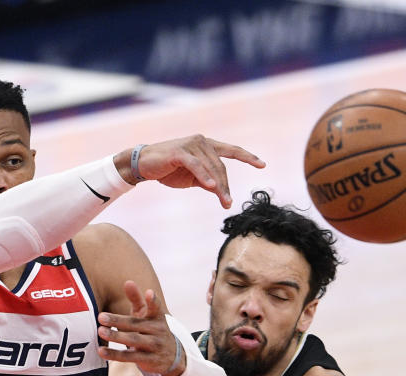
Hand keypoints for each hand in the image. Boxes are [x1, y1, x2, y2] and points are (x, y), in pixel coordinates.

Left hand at [97, 280, 184, 375]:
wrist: (172, 356)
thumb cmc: (152, 329)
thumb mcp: (147, 314)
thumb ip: (137, 298)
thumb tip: (128, 281)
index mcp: (158, 317)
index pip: (156, 307)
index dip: (153, 301)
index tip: (149, 293)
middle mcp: (158, 331)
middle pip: (136, 325)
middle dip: (118, 320)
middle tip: (101, 317)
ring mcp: (153, 346)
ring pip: (133, 340)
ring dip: (116, 336)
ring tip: (101, 331)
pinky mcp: (148, 360)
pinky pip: (129, 357)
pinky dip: (114, 354)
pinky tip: (101, 351)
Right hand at [115, 135, 264, 207]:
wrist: (143, 165)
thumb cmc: (168, 169)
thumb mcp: (192, 177)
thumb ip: (207, 181)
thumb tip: (220, 190)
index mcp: (207, 145)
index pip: (231, 150)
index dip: (248, 157)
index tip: (262, 165)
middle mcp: (202, 141)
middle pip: (221, 166)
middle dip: (226, 186)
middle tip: (228, 203)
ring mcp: (191, 145)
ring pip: (211, 167)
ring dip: (218, 186)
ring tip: (223, 201)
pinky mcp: (180, 152)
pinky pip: (196, 165)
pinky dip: (204, 176)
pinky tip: (212, 187)